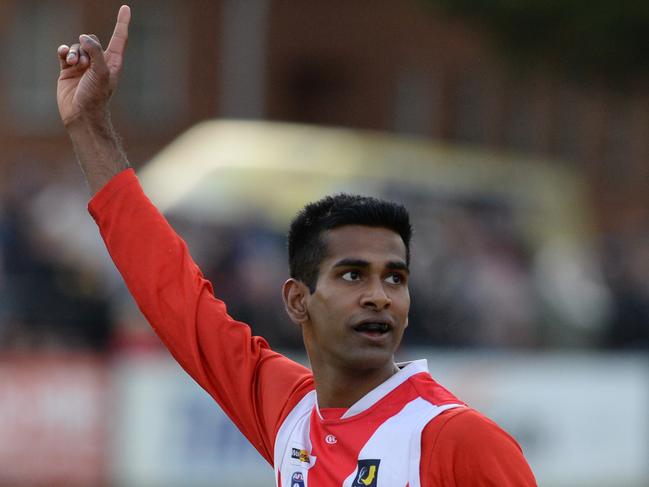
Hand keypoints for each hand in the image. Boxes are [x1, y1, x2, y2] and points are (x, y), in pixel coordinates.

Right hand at [57, 5, 130, 127]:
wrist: (81, 115)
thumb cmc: (96, 97)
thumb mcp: (101, 73)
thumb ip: (95, 52)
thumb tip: (84, 37)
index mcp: (112, 63)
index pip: (119, 38)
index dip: (122, 23)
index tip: (126, 8)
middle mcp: (98, 63)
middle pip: (92, 40)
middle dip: (86, 45)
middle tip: (84, 62)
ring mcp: (83, 66)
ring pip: (77, 46)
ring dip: (74, 52)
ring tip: (73, 63)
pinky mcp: (68, 70)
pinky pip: (65, 52)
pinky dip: (64, 51)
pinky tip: (63, 55)